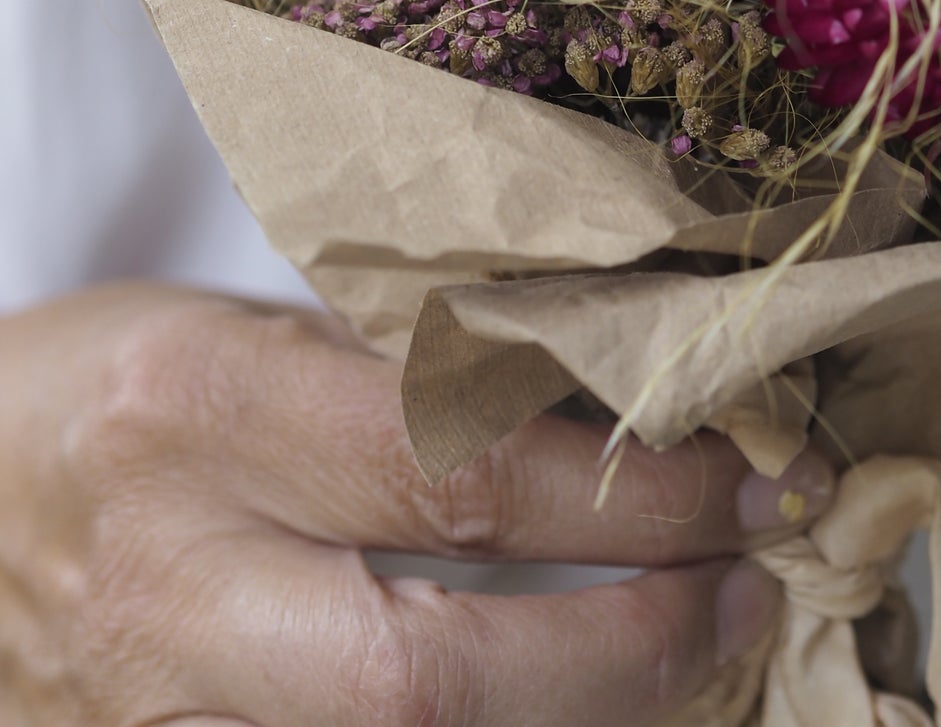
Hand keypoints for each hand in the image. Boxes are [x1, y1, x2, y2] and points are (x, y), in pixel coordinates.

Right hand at [0, 282, 833, 723]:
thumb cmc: (116, 389)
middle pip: (429, 673)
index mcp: (202, 407)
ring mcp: (152, 717)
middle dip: (627, 652)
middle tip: (742, 591)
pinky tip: (569, 714)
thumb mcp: (242, 329)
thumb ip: (400, 372)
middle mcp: (173, 579)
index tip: (747, 477)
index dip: (629, 492)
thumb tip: (607, 398)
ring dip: (577, 725)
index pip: (454, 466)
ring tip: (690, 652)